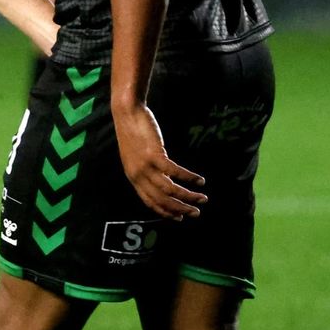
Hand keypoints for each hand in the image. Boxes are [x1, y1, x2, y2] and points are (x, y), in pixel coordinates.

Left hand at [113, 102, 206, 219]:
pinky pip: (175, 172)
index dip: (166, 212)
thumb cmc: (133, 131)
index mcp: (133, 177)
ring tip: (203, 198)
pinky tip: (200, 180)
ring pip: (170, 190)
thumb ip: (146, 170)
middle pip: (162, 200)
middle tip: (196, 213)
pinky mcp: (154, 155)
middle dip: (181, 209)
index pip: (150, 202)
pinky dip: (189, 178)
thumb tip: (163, 180)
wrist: (126, 112)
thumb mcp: (135, 156)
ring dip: (189, 196)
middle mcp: (137, 175)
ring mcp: (145, 166)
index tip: (179, 217)